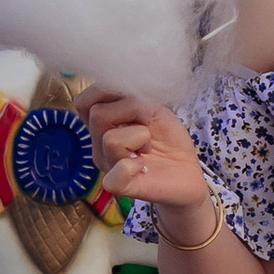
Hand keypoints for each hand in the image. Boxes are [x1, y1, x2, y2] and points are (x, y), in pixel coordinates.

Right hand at [83, 89, 212, 223]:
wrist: (188, 170)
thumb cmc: (168, 138)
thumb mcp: (152, 107)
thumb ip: (128, 96)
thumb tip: (113, 86)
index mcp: (103, 125)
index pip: (84, 101)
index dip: (109, 93)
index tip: (135, 102)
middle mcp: (99, 145)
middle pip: (97, 114)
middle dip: (131, 111)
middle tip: (147, 125)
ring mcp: (108, 166)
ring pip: (110, 140)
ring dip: (140, 137)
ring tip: (148, 148)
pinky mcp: (121, 188)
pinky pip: (115, 175)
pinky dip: (133, 167)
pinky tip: (144, 167)